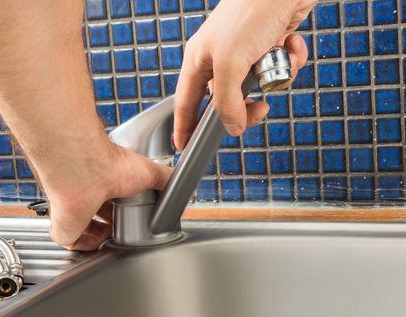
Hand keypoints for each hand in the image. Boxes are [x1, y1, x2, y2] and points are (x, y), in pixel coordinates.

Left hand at [44, 141, 171, 250]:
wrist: (88, 170)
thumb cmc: (111, 164)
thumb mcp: (149, 172)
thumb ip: (165, 179)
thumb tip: (181, 185)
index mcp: (101, 181)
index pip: (109, 200)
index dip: (119, 212)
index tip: (130, 220)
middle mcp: (84, 194)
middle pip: (95, 216)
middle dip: (109, 227)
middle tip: (124, 234)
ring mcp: (71, 210)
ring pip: (82, 229)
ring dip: (98, 238)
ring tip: (114, 243)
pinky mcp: (63, 226)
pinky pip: (71, 242)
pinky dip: (84, 246)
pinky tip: (98, 247)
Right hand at [174, 0, 315, 149]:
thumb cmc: (251, 10)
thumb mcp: (231, 63)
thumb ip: (227, 102)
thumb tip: (233, 128)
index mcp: (199, 61)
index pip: (187, 103)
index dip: (185, 126)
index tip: (184, 146)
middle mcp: (220, 59)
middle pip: (228, 102)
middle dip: (248, 107)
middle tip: (261, 110)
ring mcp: (245, 53)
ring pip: (258, 88)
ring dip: (275, 78)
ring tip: (279, 61)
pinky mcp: (269, 46)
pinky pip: (278, 69)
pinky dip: (289, 61)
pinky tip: (290, 43)